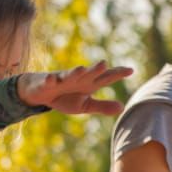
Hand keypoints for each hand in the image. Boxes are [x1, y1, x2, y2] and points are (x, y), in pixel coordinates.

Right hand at [17, 62, 133, 116]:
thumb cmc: (65, 97)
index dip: (117, 74)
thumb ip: (103, 106)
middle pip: (89, 74)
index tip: (131, 70)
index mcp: (89, 83)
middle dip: (96, 69)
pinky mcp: (47, 83)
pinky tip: (52, 79)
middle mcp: (78, 78)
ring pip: (70, 75)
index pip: (105, 78)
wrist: (40, 92)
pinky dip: (50, 80)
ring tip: (82, 69)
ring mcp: (62, 79)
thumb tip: (123, 107)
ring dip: (75, 72)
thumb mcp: (85, 105)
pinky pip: (49, 81)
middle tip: (104, 64)